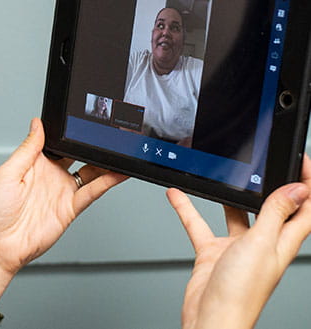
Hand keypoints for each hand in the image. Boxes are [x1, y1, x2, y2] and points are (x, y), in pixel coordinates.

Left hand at [0, 118, 126, 304]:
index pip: (57, 142)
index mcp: (33, 163)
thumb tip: (37, 124)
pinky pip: (92, 192)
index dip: (69, 132)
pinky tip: (118, 172)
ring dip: (104, 161)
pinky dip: (107, 182)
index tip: (82, 119)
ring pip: (90, 172)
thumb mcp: (7, 171)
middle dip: (90, 144)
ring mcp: (61, 192)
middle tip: (105, 133)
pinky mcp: (69, 209)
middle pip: (77, 155)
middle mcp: (50, 176)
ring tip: (118, 149)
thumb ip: (28, 148)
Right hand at [167, 155, 310, 328]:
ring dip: (228, 195)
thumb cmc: (240, 292)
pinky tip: (177, 194)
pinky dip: (188, 208)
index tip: (300, 161)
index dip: (307, 185)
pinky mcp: (212, 252)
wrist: (211, 318)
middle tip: (263, 162)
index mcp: (282, 242)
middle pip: (271, 209)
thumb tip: (298, 189)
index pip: (304, 209)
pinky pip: (199, 224)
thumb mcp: (262, 244)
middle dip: (269, 185)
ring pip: (235, 214)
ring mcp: (236, 248)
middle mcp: (262, 244)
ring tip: (224, 174)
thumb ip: (275, 214)